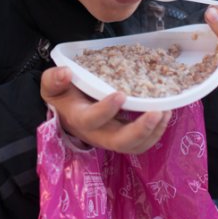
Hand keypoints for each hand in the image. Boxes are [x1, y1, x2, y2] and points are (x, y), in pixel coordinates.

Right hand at [40, 66, 170, 153]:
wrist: (67, 109)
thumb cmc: (62, 94)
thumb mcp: (51, 85)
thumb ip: (53, 79)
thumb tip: (66, 72)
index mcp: (79, 119)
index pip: (92, 120)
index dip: (106, 110)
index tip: (120, 94)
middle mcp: (97, 133)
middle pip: (120, 142)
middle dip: (140, 130)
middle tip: (157, 112)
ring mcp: (113, 137)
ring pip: (135, 146)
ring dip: (153, 132)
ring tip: (166, 112)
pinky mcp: (125, 136)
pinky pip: (142, 142)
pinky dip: (156, 131)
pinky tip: (165, 113)